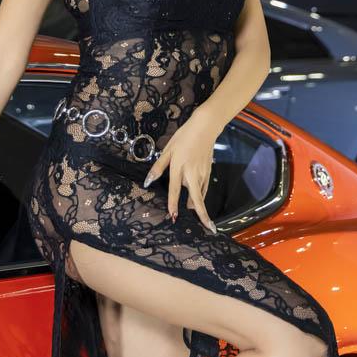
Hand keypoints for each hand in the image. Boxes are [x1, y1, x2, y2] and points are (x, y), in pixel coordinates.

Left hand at [142, 113, 217, 232]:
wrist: (205, 128)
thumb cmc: (184, 137)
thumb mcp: (168, 150)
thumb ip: (158, 167)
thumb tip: (148, 180)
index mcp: (179, 168)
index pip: (175, 190)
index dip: (173, 204)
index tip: (173, 217)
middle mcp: (192, 174)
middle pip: (197, 199)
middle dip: (202, 215)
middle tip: (208, 228)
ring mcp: (202, 174)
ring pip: (200, 194)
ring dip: (199, 205)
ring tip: (201, 218)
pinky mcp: (209, 172)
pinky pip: (204, 188)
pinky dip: (201, 195)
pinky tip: (198, 200)